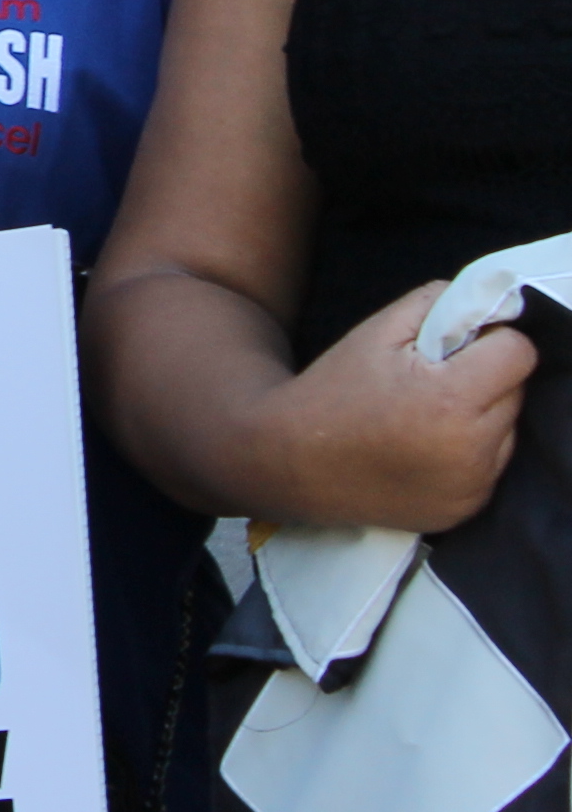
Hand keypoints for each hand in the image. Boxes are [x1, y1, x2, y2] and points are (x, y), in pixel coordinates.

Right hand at [245, 281, 536, 534]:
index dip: (491, 339)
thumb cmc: (333, 390)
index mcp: (451, 399)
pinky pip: (492, 466)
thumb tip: (490, 302)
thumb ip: (437, 305)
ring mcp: (473, 485)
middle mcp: (471, 448)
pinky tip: (426, 447)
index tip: (459, 344)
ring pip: (508, 430)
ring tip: (427, 416)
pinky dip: (470, 452)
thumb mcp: (376, 331)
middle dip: (486, 378)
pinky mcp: (468, 509)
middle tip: (434, 380)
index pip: (519, 353)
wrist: (292, 462)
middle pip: (516, 391)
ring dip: (482, 416)